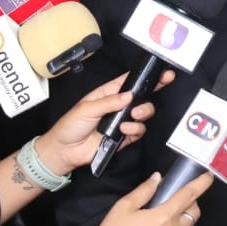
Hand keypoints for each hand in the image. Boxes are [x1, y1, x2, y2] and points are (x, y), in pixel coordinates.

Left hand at [32, 71, 171, 174]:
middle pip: (142, 96)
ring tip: (131, 116)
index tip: (162, 74)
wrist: (65, 151)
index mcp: (108, 93)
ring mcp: (122, 121)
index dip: (146, 77)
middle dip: (153, 92)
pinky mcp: (124, 137)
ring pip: (143, 114)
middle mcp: (118, 106)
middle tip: (158, 89)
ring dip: (142, 113)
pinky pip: (138, 131)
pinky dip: (134, 129)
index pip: (130, 81)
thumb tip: (129, 95)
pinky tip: (124, 129)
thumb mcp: (87, 108)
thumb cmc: (70, 126)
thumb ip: (109, 101)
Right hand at [82, 169, 211, 225]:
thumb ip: (144, 191)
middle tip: (176, 200)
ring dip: (177, 223)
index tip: (208, 177)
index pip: (189, 196)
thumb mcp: (124, 207)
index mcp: (164, 216)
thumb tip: (157, 179)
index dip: (201, 184)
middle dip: (191, 204)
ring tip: (157, 223)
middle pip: (193, 214)